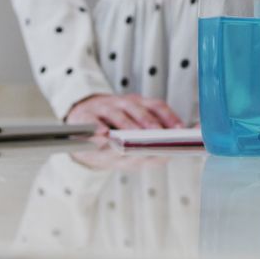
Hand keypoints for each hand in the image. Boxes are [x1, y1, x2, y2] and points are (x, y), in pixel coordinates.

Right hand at [65, 94, 183, 135]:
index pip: (156, 106)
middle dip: (148, 123)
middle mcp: (122, 104)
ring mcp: (103, 109)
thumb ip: (152, 143)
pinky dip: (97, 128)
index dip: (169, 116)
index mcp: (138, 105)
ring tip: (134, 138)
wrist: (79, 129)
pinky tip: (103, 135)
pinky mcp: (85, 117)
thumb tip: (169, 154)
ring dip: (126, 126)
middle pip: (138, 110)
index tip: (180, 129)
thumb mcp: (133, 132)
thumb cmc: (113, 134)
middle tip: (157, 136)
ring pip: (117, 115)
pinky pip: (91, 121)